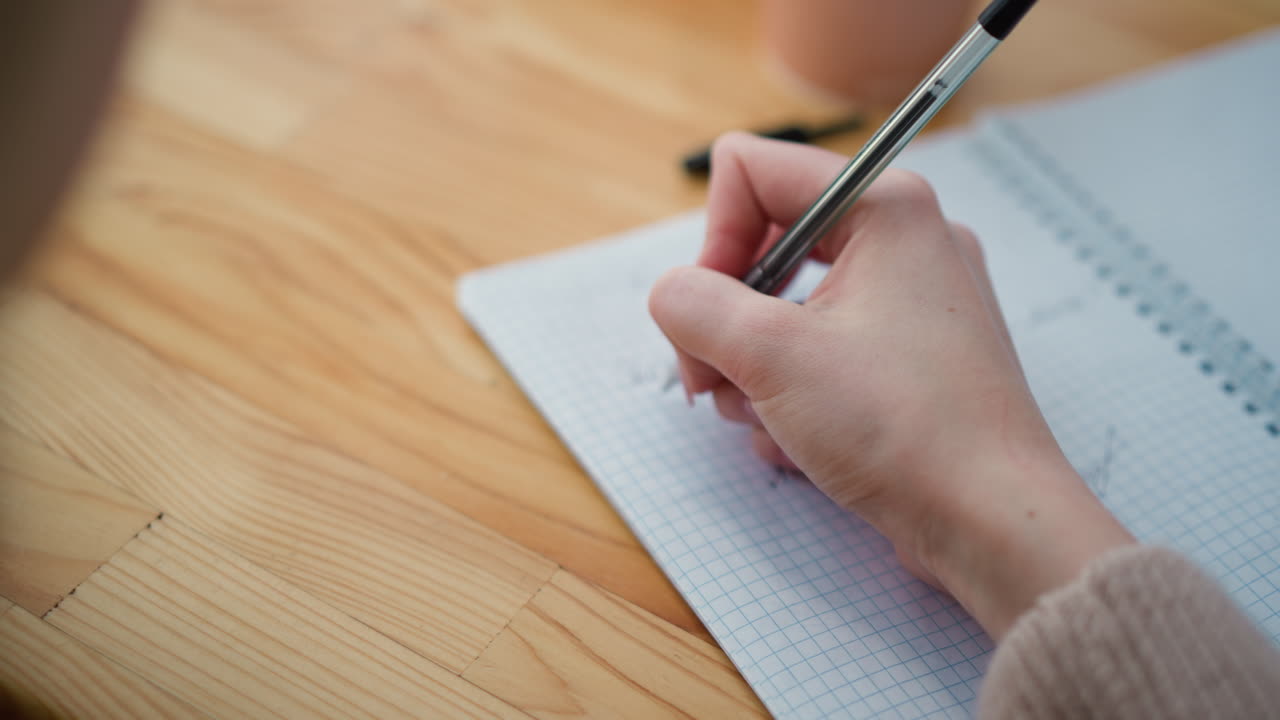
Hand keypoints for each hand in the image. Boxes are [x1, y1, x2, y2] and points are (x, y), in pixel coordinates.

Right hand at [648, 133, 1133, 638]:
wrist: (992, 522)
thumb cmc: (901, 427)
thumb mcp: (770, 355)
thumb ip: (694, 304)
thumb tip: (672, 293)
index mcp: (884, 207)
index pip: (752, 172)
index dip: (713, 240)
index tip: (707, 315)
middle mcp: (904, 242)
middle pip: (765, 243)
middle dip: (726, 319)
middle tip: (712, 381)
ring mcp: (912, 304)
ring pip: (787, 307)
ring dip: (753, 368)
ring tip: (765, 423)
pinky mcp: (911, 359)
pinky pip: (823, 351)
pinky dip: (794, 395)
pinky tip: (798, 445)